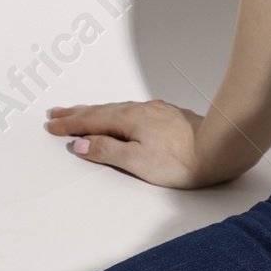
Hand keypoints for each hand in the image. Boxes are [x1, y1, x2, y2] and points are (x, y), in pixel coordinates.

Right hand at [44, 98, 251, 188]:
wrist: (219, 149)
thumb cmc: (181, 160)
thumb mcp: (136, 160)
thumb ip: (106, 150)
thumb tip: (80, 144)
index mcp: (128, 119)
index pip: (90, 121)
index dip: (69, 124)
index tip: (52, 125)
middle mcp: (140, 110)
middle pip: (101, 110)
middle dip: (77, 113)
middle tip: (56, 113)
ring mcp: (155, 111)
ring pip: (117, 109)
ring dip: (96, 111)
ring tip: (82, 113)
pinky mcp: (168, 116)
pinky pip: (133, 110)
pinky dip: (116, 113)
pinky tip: (120, 115)